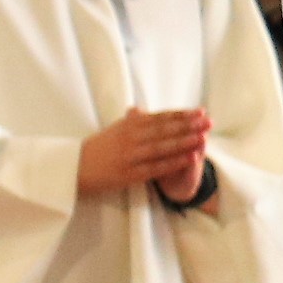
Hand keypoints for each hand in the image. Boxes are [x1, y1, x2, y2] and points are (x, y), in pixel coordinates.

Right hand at [77, 106, 212, 195]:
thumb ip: (130, 121)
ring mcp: (130, 156)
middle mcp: (130, 138)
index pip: (160, 118)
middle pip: (164, 130)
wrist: (73, 168)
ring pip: (163, 147)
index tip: (200, 111)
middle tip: (209, 121)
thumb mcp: (112, 130)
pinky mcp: (129, 174)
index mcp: (128, 125)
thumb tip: (139, 109)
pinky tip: (190, 158)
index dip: (181, 114)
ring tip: (203, 137)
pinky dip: (174, 162)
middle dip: (189, 125)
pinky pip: (156, 167)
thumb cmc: (96, 150)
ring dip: (184, 141)